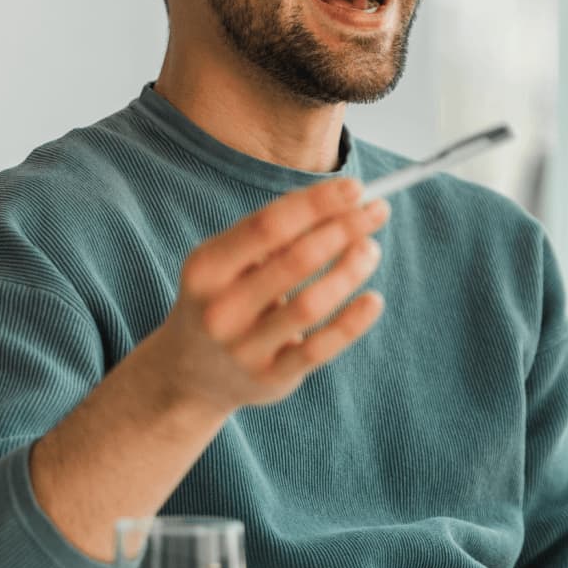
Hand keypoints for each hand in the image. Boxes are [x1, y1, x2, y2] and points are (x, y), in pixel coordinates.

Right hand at [138, 177, 388, 417]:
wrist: (189, 374)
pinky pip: (320, 348)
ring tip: (372, 249)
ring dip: (350, 271)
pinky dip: (352, 322)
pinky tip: (374, 300)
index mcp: (206, 267)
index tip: (356, 188)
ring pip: (311, 305)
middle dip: (344, 229)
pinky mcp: (270, 378)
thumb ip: (272, 234)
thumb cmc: (224, 298)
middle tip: (377, 211)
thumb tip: (342, 201)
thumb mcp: (227, 263)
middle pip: (295, 260)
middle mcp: (220, 309)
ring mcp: (244, 348)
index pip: (269, 224)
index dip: (317, 203)